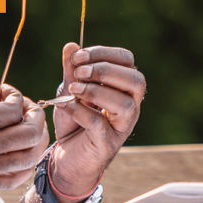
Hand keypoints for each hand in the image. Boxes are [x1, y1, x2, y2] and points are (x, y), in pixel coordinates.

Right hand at [0, 91, 46, 200]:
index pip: (12, 110)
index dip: (16, 98)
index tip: (6, 93)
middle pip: (28, 132)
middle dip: (34, 116)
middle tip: (24, 109)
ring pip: (28, 157)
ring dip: (35, 140)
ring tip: (27, 129)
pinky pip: (13, 180)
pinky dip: (26, 167)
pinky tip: (22, 155)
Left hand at [48, 43, 144, 198]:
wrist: (67, 157)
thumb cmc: (74, 121)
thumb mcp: (69, 91)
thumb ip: (71, 70)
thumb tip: (71, 46)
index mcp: (123, 86)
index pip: (127, 61)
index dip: (104, 54)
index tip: (78, 56)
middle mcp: (130, 105)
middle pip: (136, 81)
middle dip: (106, 71)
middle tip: (79, 72)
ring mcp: (121, 126)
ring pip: (126, 105)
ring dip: (97, 92)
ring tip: (73, 89)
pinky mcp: (107, 143)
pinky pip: (100, 124)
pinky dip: (81, 112)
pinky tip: (66, 106)